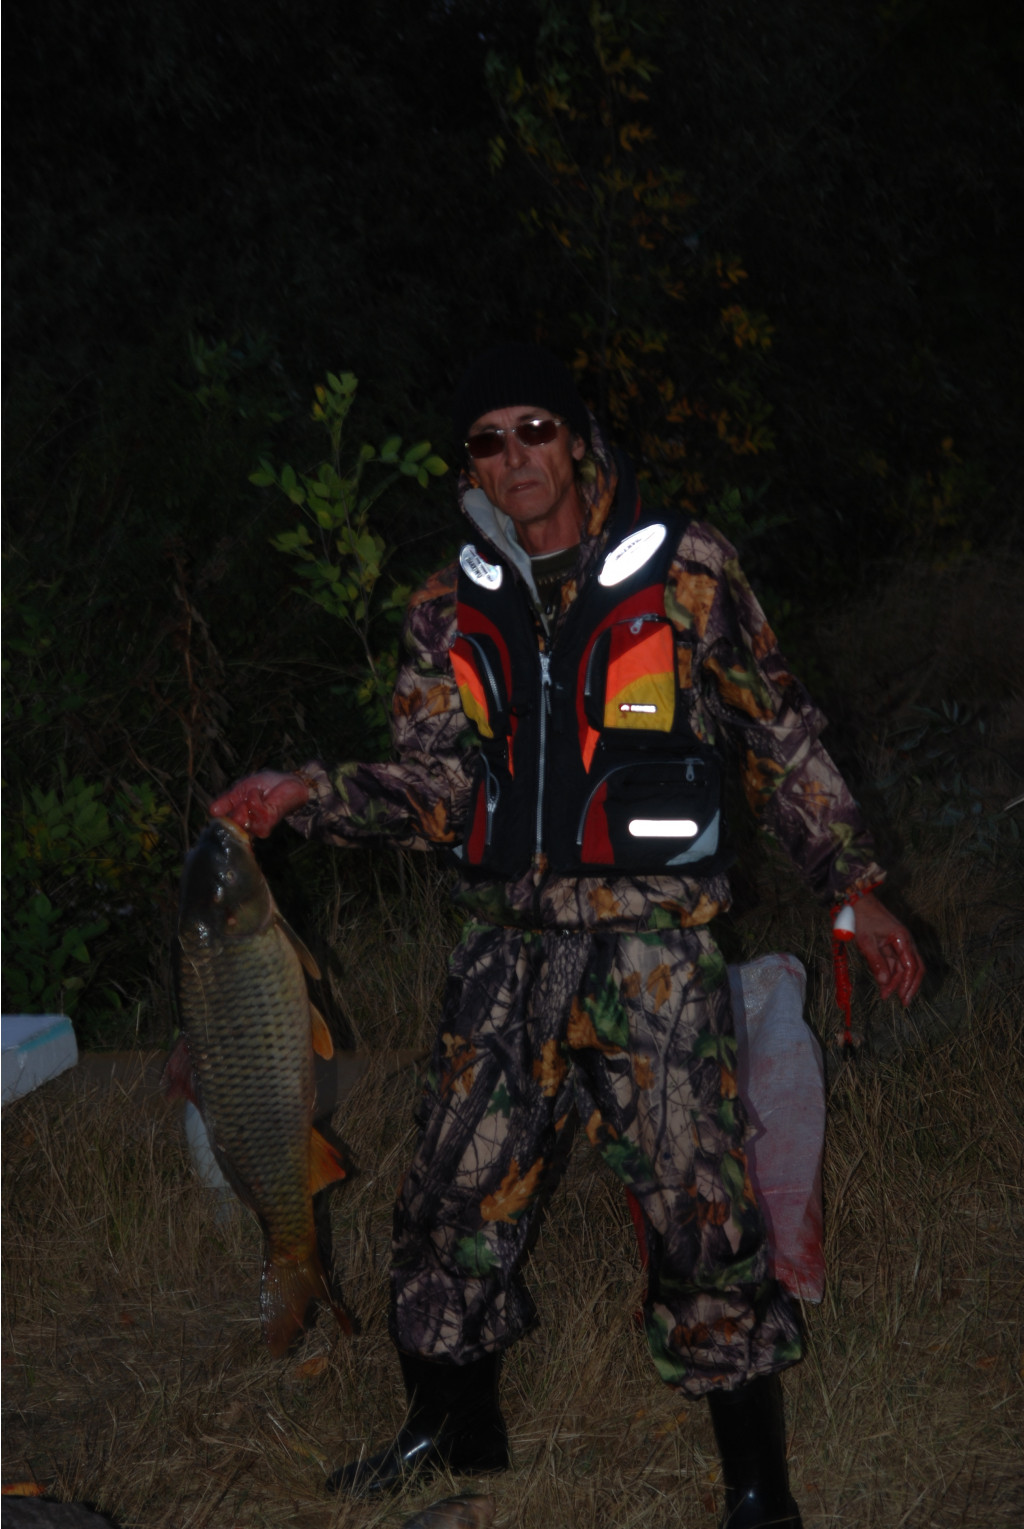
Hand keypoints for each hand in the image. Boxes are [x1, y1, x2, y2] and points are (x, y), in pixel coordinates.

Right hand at [208, 771, 310, 837]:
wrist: (286, 780)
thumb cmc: (265, 786)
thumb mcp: (240, 790)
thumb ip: (226, 801)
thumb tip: (211, 811)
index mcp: (240, 821)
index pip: (223, 826)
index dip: (222, 814)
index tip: (232, 801)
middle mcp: (249, 828)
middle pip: (230, 825)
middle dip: (235, 809)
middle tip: (246, 797)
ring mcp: (259, 827)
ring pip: (241, 820)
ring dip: (246, 802)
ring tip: (255, 793)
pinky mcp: (269, 821)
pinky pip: (254, 810)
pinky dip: (254, 799)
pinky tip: (260, 794)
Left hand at [851, 891, 924, 1006]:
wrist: (857, 901)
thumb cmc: (861, 918)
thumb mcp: (866, 941)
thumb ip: (876, 962)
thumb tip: (884, 983)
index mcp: (902, 939)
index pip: (912, 966)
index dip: (907, 984)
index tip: (901, 998)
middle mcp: (905, 942)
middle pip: (914, 968)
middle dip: (908, 986)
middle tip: (902, 1002)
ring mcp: (899, 943)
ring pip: (904, 967)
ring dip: (897, 981)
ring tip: (886, 995)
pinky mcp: (891, 944)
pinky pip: (895, 962)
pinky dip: (891, 974)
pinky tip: (884, 984)